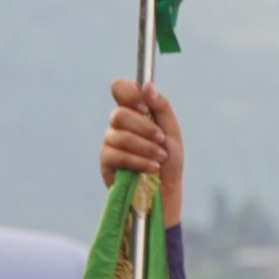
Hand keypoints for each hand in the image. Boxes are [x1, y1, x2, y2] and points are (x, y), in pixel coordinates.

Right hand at [98, 80, 183, 224]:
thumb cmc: (168, 161)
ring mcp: (109, 143)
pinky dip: (138, 161)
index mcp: (133, 112)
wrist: (166, 193)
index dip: (129, 93)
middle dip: (145, 128)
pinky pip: (117, 155)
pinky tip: (152, 168)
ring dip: (145, 147)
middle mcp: (118, 125)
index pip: (119, 89)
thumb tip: (146, 86)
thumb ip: (161, 107)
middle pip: (120, 114)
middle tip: (161, 140)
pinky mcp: (106, 163)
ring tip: (160, 158)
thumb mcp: (172, 132)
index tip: (145, 107)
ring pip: (120, 135)